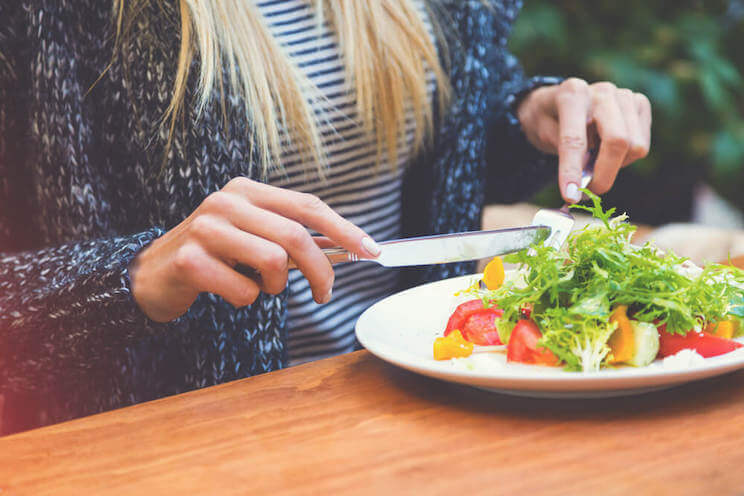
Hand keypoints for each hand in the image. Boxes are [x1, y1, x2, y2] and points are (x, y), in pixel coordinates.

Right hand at [129, 177, 380, 321]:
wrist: (153, 274)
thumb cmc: (214, 256)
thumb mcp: (250, 236)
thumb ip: (288, 235)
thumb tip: (345, 248)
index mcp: (246, 190)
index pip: (307, 205)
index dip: (344, 229)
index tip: (372, 251)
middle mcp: (226, 202)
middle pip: (296, 236)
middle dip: (320, 271)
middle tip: (323, 294)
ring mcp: (206, 228)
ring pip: (273, 262)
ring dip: (274, 287)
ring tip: (258, 286)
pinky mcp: (190, 260)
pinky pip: (245, 290)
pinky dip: (246, 300)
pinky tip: (228, 292)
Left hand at [517, 78, 651, 202]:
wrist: (561, 101)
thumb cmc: (549, 119)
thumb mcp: (541, 133)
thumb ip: (561, 153)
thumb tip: (582, 182)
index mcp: (572, 94)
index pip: (574, 139)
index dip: (572, 171)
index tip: (570, 196)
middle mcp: (602, 91)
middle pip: (617, 141)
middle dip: (603, 175)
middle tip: (588, 193)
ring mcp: (625, 96)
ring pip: (634, 147)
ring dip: (614, 166)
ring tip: (594, 159)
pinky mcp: (641, 104)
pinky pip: (642, 145)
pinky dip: (625, 157)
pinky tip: (607, 148)